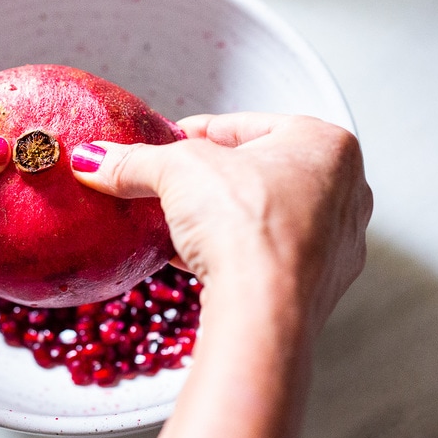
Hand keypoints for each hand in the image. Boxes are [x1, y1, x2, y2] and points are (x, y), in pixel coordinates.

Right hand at [72, 111, 371, 337]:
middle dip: (209, 178)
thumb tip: (92, 159)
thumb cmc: (241, 224)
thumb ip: (135, 160)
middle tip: (170, 183)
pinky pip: (268, 254)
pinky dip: (232, 251)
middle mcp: (345, 190)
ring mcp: (337, 243)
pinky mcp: (320, 285)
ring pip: (264, 215)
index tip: (165, 142)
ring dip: (220, 217)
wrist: (263, 313)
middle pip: (257, 171)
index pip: (245, 125)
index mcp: (326, 144)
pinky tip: (194, 258)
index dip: (196, 132)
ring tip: (177, 222)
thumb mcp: (177, 172)